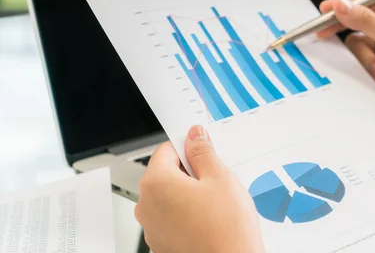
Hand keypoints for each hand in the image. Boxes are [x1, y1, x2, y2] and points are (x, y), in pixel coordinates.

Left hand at [135, 125, 264, 252]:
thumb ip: (203, 151)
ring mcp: (153, 228)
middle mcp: (147, 206)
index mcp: (156, 184)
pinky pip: (173, 218)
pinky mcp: (162, 244)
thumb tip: (194, 135)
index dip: (188, 146)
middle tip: (216, 181)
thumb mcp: (220, 177)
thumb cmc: (226, 229)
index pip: (166, 149)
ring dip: (190, 194)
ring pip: (170, 196)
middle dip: (191, 172)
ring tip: (216, 204)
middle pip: (166, 173)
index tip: (203, 150)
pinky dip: (188, 214)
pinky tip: (210, 220)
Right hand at [318, 0, 374, 118]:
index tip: (325, 9)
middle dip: (345, 30)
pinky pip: (361, 59)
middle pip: (356, 20)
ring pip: (357, 43)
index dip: (344, 3)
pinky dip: (368, 67)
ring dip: (365, 57)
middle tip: (323, 33)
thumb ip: (365, 21)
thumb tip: (342, 5)